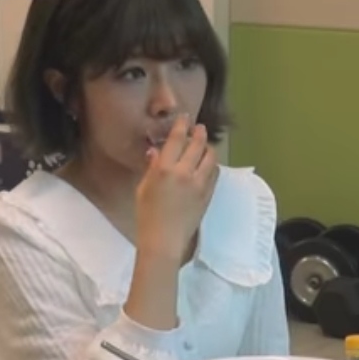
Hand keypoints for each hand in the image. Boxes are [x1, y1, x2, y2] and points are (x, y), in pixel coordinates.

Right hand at [135, 114, 217, 261]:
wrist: (164, 241)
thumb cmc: (147, 215)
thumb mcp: (143, 188)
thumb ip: (152, 168)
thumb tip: (155, 152)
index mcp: (164, 169)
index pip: (176, 140)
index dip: (181, 126)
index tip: (184, 118)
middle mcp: (184, 173)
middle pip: (197, 145)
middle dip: (199, 133)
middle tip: (199, 128)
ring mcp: (199, 184)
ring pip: (210, 158)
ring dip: (208, 148)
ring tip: (205, 146)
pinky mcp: (208, 195)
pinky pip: (214, 174)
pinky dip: (212, 166)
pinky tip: (208, 165)